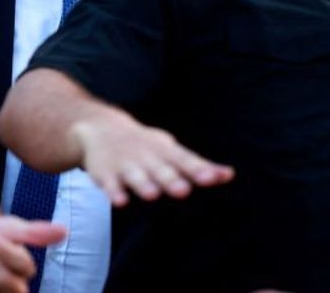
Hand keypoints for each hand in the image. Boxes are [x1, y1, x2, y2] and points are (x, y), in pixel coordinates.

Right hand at [72, 111, 232, 206]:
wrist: (101, 127)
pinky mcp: (106, 174)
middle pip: (161, 170)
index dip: (199, 170)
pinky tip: (120, 202)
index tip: (213, 178)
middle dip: (171, 180)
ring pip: (136, 176)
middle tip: (183, 190)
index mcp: (166, 151)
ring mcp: (126, 165)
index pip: (185, 161)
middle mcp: (147, 157)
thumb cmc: (146, 145)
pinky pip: (110, 184)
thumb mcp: (171, 151)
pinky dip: (114, 192)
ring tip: (152, 194)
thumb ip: (198, 166)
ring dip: (144, 184)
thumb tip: (229, 175)